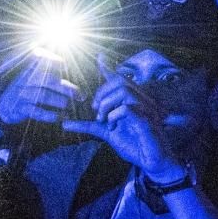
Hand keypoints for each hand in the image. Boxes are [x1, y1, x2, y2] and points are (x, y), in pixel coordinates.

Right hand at [0, 64, 83, 128]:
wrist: (5, 106)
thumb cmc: (26, 88)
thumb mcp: (32, 75)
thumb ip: (47, 69)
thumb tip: (66, 65)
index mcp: (28, 68)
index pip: (40, 60)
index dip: (53, 61)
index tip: (64, 65)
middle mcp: (24, 79)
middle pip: (48, 80)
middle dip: (66, 88)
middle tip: (80, 95)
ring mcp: (21, 94)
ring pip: (44, 96)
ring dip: (60, 101)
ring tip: (69, 105)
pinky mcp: (20, 109)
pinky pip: (37, 112)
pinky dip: (49, 115)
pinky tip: (59, 117)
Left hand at [62, 73, 180, 179]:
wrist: (152, 161)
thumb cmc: (134, 145)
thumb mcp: (107, 133)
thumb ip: (89, 125)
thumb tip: (65, 122)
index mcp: (132, 101)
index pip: (119, 79)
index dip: (108, 67)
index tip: (99, 57)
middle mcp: (140, 100)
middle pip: (119, 81)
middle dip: (102, 93)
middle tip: (96, 110)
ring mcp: (145, 109)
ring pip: (123, 91)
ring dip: (107, 104)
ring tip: (103, 119)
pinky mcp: (146, 120)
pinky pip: (127, 108)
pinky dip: (114, 115)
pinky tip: (112, 125)